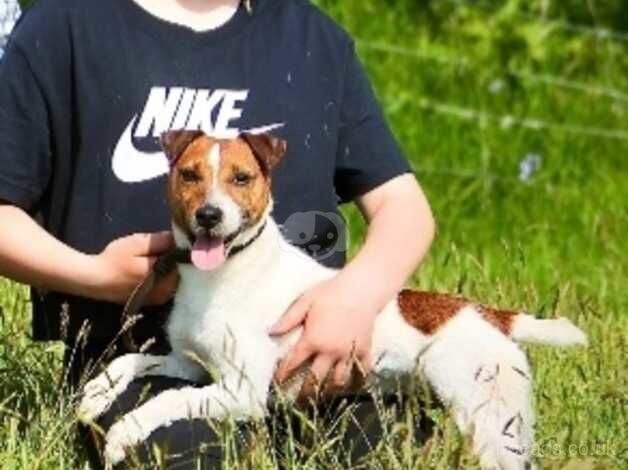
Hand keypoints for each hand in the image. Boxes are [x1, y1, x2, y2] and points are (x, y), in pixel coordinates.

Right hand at [88, 232, 177, 304]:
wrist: (94, 281)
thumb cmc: (114, 260)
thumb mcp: (137, 243)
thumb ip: (160, 241)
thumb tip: (178, 238)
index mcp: (167, 276)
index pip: (185, 261)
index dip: (181, 250)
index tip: (174, 242)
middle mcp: (168, 290)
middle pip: (182, 271)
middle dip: (175, 260)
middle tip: (160, 249)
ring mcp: (161, 299)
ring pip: (174, 279)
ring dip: (169, 269)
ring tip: (153, 259)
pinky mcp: (153, 302)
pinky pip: (167, 287)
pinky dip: (163, 278)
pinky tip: (150, 270)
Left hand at [270, 277, 376, 399]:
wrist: (362, 289)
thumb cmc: (330, 292)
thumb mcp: (305, 301)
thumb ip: (288, 319)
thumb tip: (270, 332)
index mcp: (313, 340)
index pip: (293, 363)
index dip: (282, 375)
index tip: (276, 384)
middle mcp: (330, 351)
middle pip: (315, 380)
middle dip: (305, 394)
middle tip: (299, 403)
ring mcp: (349, 352)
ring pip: (339, 380)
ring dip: (330, 391)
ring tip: (324, 397)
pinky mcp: (365, 349)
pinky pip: (362, 370)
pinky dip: (358, 379)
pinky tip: (353, 384)